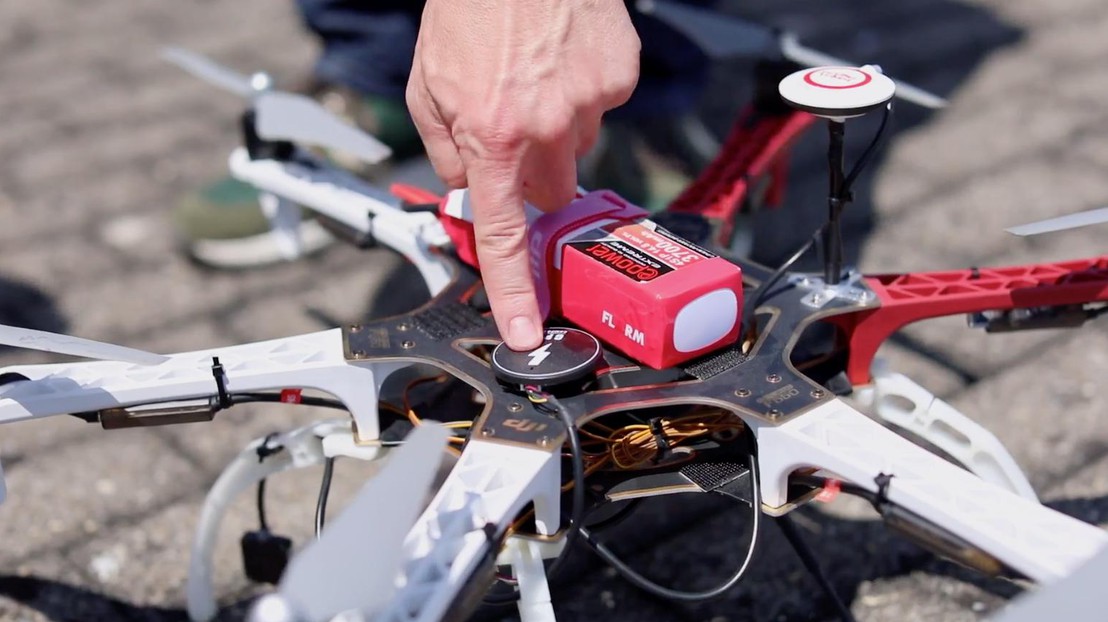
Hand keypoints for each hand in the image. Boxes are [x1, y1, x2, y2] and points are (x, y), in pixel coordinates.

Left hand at [406, 0, 639, 349]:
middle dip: (535, 176)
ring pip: (579, 147)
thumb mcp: (426, 85)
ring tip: (534, 75)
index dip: (515, 290)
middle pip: (553, 192)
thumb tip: (469, 189)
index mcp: (491, 135)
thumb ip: (444, 150)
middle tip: (517, 131)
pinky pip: (603, 106)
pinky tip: (560, 58)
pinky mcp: (619, 76)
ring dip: (558, 128)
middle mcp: (546, 126)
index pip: (507, 235)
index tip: (528, 329)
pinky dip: (582, 93)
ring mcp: (591, 101)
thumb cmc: (468, 8)